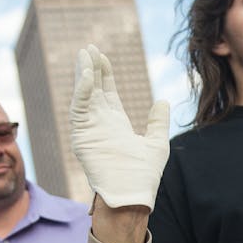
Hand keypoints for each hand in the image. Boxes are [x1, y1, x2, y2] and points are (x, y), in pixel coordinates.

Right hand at [69, 43, 170, 208]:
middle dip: (91, 68)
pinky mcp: (82, 136)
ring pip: (83, 96)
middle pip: (93, 90)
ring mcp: (89, 129)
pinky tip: (87, 74)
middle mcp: (100, 125)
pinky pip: (79, 108)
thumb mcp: (157, 143)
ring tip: (85, 54)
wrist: (133, 195)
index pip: (107, 93)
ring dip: (83, 74)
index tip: (103, 56)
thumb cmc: (144, 176)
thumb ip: (158, 122)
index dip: (104, 74)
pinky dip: (82, 91)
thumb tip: (163, 101)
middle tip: (88, 48)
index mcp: (115, 125)